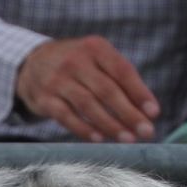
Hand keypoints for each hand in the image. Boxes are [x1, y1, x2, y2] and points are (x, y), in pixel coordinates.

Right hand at [17, 36, 159, 142]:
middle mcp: (75, 61)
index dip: (139, 93)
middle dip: (129, 113)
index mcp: (95, 48)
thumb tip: (146, 110)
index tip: (154, 113)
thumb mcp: (96, 59)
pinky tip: (99, 138)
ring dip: (110, 124)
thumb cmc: (76, 66)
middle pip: (106, 90)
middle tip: (146, 132)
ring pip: (87, 104)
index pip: (122, 71)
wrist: (32, 64)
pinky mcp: (44, 98)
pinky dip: (83, 129)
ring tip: (127, 139)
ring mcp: (57, 80)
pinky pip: (66, 116)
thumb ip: (119, 79)